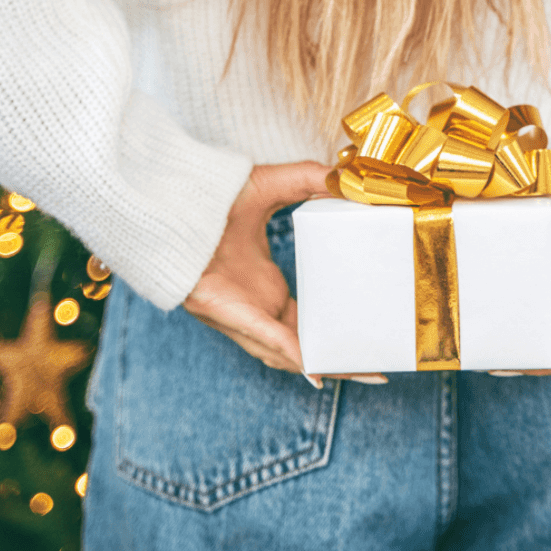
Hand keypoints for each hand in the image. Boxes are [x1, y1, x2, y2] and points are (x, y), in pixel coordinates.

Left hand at [183, 162, 387, 386]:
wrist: (170, 202)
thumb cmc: (206, 199)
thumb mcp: (269, 186)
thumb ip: (307, 179)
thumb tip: (344, 178)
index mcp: (262, 288)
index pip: (304, 320)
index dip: (335, 332)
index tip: (367, 334)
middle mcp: (255, 309)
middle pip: (305, 348)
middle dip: (341, 361)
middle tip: (380, 366)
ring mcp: (245, 317)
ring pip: (292, 355)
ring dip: (329, 366)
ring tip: (367, 373)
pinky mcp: (234, 314)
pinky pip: (272, 342)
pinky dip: (297, 356)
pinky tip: (321, 369)